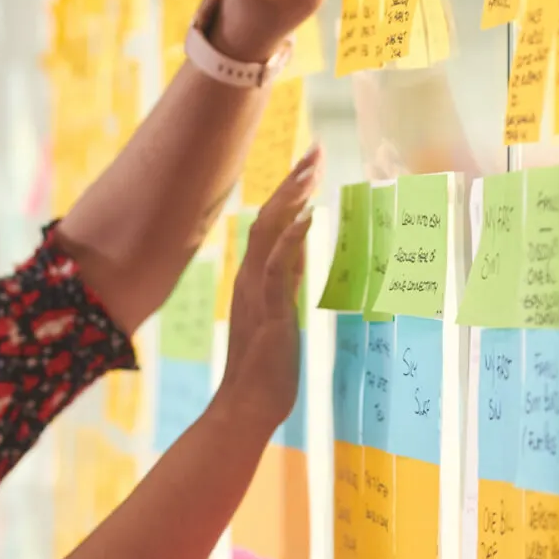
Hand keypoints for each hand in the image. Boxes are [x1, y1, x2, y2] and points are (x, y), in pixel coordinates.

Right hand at [214, 147, 319, 423]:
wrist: (245, 407)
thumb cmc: (267, 369)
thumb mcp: (283, 313)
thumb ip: (288, 280)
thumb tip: (302, 248)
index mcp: (254, 280)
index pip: (271, 224)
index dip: (289, 192)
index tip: (309, 165)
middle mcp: (251, 279)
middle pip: (268, 218)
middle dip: (292, 183)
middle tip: (314, 151)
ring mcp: (257, 294)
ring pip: (270, 234)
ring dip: (291, 200)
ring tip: (311, 170)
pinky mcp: (268, 313)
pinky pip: (278, 270)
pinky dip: (291, 240)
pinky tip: (306, 217)